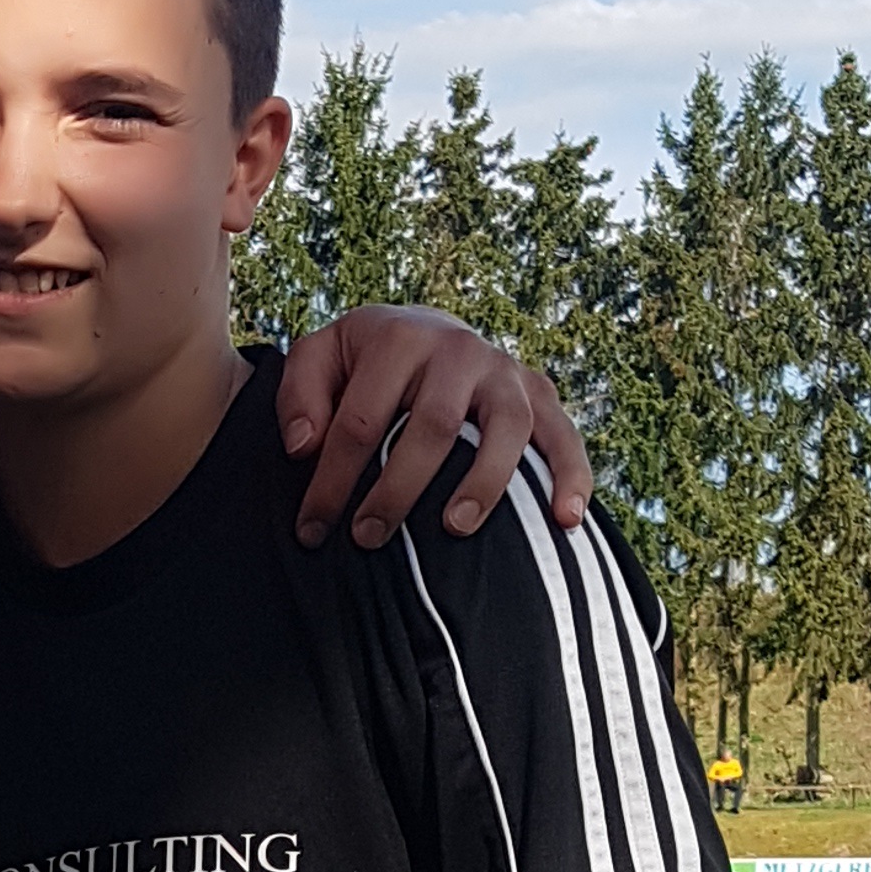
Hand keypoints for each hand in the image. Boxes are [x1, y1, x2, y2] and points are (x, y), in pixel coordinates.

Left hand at [275, 312, 592, 550]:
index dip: (332, 480)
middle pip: (432, 427)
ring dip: (484, 483)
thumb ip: (299, 395)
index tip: (312, 530)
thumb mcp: (320, 359)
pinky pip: (563, 435)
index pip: (360, 420)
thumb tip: (303, 448)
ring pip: (504, 429)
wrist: (425, 332)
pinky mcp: (539, 393)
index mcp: (398, 338)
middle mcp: (458, 349)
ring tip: (455, 528)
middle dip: (397, 490)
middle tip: (368, 538)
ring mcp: (504, 371)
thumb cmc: (364, 362)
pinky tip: (566, 518)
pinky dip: (571, 475)